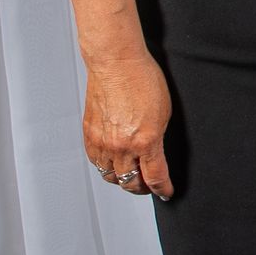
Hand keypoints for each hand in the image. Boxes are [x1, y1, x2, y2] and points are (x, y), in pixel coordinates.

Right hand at [82, 48, 174, 198]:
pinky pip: (96, 162)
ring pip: (110, 176)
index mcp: (145, 141)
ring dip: (122, 179)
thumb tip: (156, 154)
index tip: (166, 192)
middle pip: (131, 183)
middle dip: (142, 188)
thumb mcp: (164, 112)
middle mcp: (122, 146)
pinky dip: (105, 166)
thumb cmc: (142, 78)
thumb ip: (158, 138)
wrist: (116, 62)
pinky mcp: (89, 135)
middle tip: (148, 186)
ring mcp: (103, 142)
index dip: (163, 189)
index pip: (155, 178)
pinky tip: (113, 162)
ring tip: (130, 175)